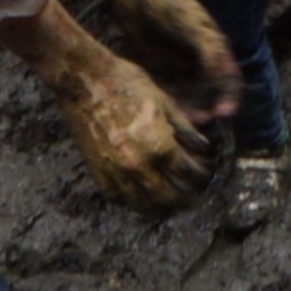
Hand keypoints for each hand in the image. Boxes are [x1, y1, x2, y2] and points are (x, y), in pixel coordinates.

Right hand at [52, 42, 215, 211]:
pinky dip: (132, 203)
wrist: (85, 80)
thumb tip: (203, 147)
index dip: (201, 174)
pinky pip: (117, 197)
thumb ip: (186, 129)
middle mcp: (139, 165)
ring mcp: (116, 171)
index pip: (189, 173)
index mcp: (160, 146)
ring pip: (143, 205)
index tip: (205, 172)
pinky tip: (140, 200)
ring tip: (171, 207)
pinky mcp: (98, 171)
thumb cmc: (127, 83)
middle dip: (186, 199)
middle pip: (169, 196)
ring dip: (161, 209)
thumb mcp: (165, 102)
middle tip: (194, 198)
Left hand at [102, 0, 239, 124]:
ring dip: (187, 107)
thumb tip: (227, 79)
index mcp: (213, 47)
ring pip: (186, 93)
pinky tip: (164, 110)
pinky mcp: (156, 66)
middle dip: (206, 107)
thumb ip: (211, 52)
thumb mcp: (194, 27)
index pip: (229, 78)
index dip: (229, 96)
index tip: (224, 114)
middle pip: (207, 90)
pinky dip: (167, 100)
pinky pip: (164, 88)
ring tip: (183, 120)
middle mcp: (198, 58)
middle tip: (201, 122)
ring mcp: (177, 63)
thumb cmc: (169, 3)